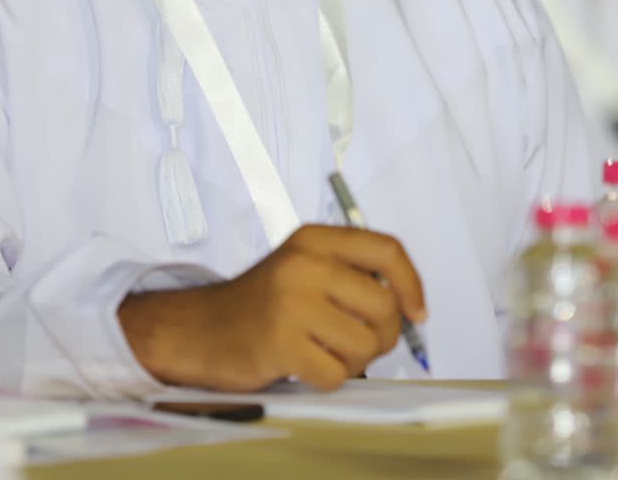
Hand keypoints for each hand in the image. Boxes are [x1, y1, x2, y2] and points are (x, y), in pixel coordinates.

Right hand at [118, 224, 426, 391]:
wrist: (200, 328)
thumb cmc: (263, 302)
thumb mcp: (304, 265)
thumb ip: (350, 272)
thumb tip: (409, 305)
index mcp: (315, 239)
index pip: (387, 251)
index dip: (412, 284)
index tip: (417, 312)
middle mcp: (304, 264)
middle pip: (384, 306)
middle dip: (383, 335)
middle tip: (364, 343)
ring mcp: (291, 303)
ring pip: (365, 344)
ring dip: (355, 361)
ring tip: (329, 354)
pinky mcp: (280, 343)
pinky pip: (335, 374)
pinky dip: (328, 378)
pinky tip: (308, 366)